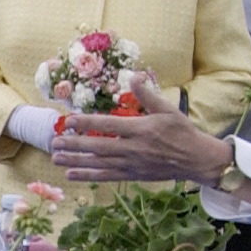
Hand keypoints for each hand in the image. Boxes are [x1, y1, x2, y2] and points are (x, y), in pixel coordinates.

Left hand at [48, 74, 232, 184]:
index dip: (87, 123)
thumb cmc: (182, 131)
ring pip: (98, 163)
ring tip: (55, 158)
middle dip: (74, 145)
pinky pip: (106, 176)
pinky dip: (87, 175)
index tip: (70, 121)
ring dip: (75, 161)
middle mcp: (133, 148)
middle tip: (53, 142)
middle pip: (98, 147)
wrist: (196, 159)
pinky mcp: (132, 175)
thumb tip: (134, 75)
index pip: (108, 125)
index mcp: (141, 129)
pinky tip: (71, 174)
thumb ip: (148, 94)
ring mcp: (131, 164)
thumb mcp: (168, 109)